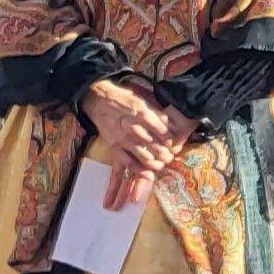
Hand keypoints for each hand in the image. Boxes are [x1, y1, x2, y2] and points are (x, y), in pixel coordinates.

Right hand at [81, 77, 191, 206]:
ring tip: (162, 164)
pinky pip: (129, 163)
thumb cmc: (124, 99)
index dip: (172, 142)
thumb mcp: (143, 99)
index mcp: (143, 113)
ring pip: (145, 158)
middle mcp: (134, 127)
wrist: (99, 100)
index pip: (163, 133)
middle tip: (170, 157)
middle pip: (156, 147)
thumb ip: (158, 112)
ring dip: (157, 164)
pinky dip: (140, 170)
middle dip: (167, 155)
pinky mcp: (114, 147)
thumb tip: (173, 125)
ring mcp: (123, 139)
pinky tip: (149, 174)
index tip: (175, 146)